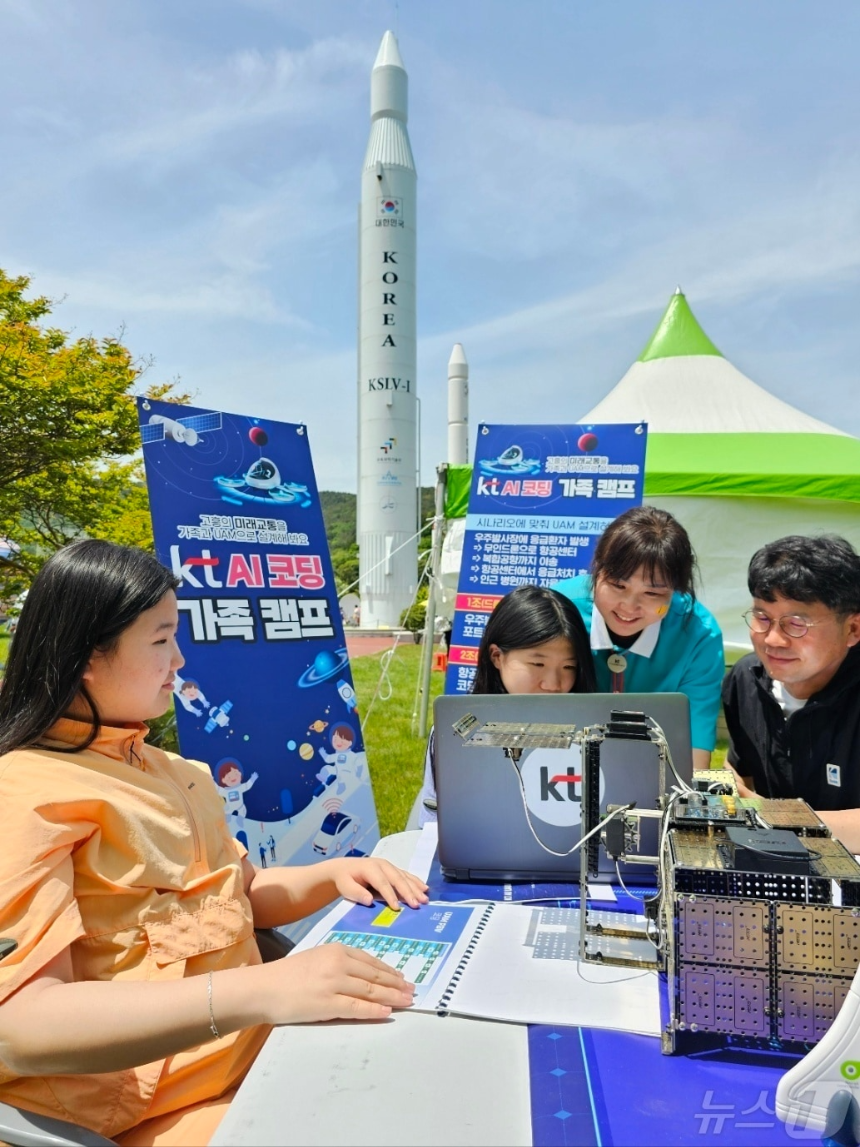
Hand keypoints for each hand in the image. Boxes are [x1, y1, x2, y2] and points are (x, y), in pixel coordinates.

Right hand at [266, 943, 414, 1023]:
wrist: (265, 987)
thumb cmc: (289, 974)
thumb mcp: (317, 957)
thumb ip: (339, 961)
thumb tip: (364, 973)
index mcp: (336, 949)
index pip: (370, 960)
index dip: (389, 970)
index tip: (402, 978)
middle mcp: (338, 963)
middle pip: (375, 975)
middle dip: (396, 984)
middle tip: (412, 990)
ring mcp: (334, 984)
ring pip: (371, 990)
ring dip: (392, 996)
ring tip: (407, 1001)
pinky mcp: (328, 1004)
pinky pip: (357, 1007)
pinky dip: (375, 1009)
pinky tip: (387, 1011)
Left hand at [326, 857, 428, 909]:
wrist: (344, 868)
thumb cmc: (345, 879)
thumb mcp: (345, 887)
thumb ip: (356, 893)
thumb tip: (369, 901)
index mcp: (370, 868)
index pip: (382, 883)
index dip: (390, 895)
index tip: (397, 908)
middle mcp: (382, 865)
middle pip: (397, 879)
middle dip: (408, 892)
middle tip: (417, 904)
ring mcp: (389, 866)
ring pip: (404, 876)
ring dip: (415, 888)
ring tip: (425, 898)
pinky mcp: (392, 869)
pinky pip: (406, 875)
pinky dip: (416, 882)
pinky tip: (424, 888)